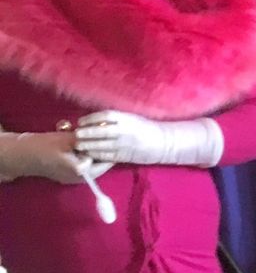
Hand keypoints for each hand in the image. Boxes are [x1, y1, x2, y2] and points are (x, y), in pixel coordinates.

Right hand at [0, 131, 110, 184]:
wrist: (25, 155)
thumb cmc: (46, 145)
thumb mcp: (69, 139)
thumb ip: (88, 140)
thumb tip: (105, 135)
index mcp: (82, 170)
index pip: (106, 162)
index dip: (111, 150)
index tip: (115, 141)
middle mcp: (80, 179)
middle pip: (101, 166)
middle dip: (105, 154)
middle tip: (108, 141)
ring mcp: (74, 180)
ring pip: (94, 168)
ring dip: (96, 156)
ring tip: (97, 144)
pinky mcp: (68, 177)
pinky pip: (85, 169)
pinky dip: (87, 160)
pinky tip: (84, 149)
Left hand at [74, 111, 223, 167]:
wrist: (162, 142)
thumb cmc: (145, 128)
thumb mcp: (132, 118)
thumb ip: (115, 119)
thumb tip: (94, 121)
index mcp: (127, 118)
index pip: (105, 116)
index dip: (90, 119)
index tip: (81, 121)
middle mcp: (125, 131)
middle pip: (100, 131)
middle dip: (86, 133)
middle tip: (76, 135)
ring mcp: (124, 144)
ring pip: (101, 145)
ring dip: (87, 145)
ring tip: (78, 145)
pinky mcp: (124, 156)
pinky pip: (106, 155)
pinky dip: (95, 154)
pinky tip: (89, 153)